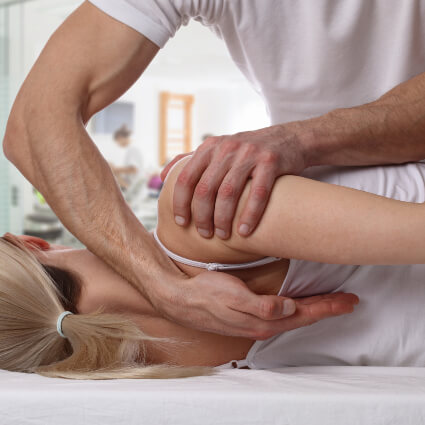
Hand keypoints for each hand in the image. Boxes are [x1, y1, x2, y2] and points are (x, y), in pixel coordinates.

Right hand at [151, 270, 358, 339]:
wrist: (181, 299)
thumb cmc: (206, 294)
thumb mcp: (233, 296)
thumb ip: (262, 305)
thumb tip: (289, 308)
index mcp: (264, 321)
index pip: (304, 313)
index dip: (328, 306)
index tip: (349, 300)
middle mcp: (264, 325)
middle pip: (303, 317)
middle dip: (328, 309)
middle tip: (349, 301)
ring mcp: (256, 323)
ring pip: (294, 318)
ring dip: (314, 310)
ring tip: (331, 303)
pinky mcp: (249, 317)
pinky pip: (281, 316)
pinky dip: (297, 311)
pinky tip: (298, 307)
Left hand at [161, 123, 306, 238]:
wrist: (288, 139)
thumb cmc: (247, 151)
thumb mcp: (217, 148)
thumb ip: (189, 160)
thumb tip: (162, 176)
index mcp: (209, 147)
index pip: (186, 177)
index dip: (180, 203)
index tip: (181, 222)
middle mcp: (226, 148)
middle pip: (205, 188)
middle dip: (202, 216)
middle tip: (204, 234)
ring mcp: (249, 154)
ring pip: (228, 192)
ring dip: (223, 218)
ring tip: (223, 235)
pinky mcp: (271, 162)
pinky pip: (258, 193)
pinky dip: (250, 215)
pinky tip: (244, 230)